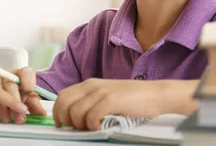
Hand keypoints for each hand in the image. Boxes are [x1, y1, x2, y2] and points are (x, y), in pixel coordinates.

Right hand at [0, 67, 46, 123]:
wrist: (1, 101)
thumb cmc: (17, 97)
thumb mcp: (28, 101)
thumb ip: (35, 106)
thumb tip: (42, 114)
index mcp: (21, 75)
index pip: (26, 72)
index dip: (28, 80)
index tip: (29, 90)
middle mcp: (8, 76)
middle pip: (10, 83)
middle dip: (15, 100)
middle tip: (20, 115)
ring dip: (4, 106)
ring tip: (9, 119)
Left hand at [53, 79, 193, 130]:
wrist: (157, 95)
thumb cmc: (133, 101)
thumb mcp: (106, 97)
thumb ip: (90, 104)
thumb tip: (73, 120)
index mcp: (88, 85)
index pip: (62, 97)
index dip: (58, 112)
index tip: (63, 125)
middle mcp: (91, 86)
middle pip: (64, 103)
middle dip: (65, 120)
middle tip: (76, 129)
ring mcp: (101, 92)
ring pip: (75, 112)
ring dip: (80, 125)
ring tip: (92, 129)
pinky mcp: (111, 100)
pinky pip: (91, 116)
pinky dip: (92, 125)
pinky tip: (100, 127)